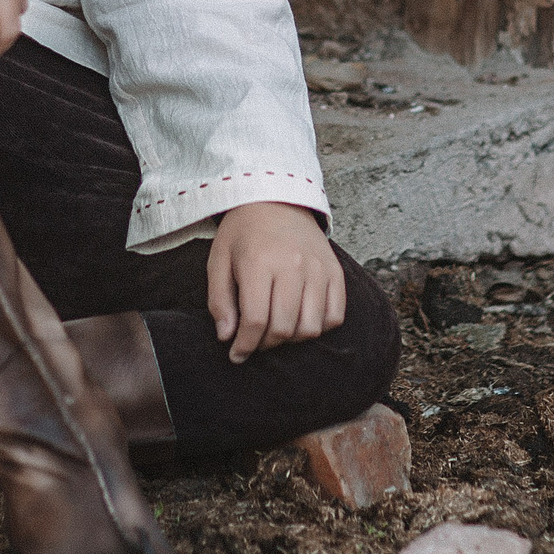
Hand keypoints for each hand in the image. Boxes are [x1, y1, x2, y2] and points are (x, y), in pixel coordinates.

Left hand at [205, 202, 343, 361]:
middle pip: (284, 329)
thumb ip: (219, 300)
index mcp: (259, 262)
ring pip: (311, 328)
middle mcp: (293, 265)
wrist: (276, 198)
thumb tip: (227, 337)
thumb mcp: (219, 260)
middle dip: (266, 344)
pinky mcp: (335, 271)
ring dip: (292, 338)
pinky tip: (300, 318)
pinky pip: (334, 316)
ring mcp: (318, 269)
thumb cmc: (243, 233)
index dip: (244, 346)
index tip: (237, 355)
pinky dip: (319, 326)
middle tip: (255, 339)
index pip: (256, 321)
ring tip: (277, 327)